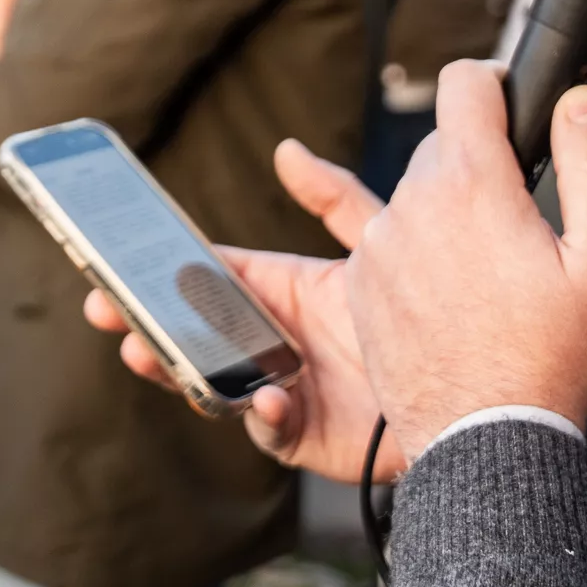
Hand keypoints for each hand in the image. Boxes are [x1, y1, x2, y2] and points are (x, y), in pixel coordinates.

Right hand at [83, 139, 406, 480]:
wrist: (480, 388)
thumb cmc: (431, 315)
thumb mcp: (380, 243)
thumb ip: (336, 199)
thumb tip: (287, 151)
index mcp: (284, 293)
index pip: (210, 278)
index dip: (161, 274)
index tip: (115, 269)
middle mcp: (275, 342)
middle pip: (195, 332)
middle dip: (147, 323)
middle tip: (106, 311)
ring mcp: (282, 390)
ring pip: (212, 381)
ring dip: (176, 369)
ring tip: (148, 354)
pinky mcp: (302, 436)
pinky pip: (271, 428)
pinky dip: (263, 414)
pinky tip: (268, 398)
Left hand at [348, 61, 586, 454]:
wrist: (490, 441)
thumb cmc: (554, 359)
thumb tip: (577, 102)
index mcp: (474, 185)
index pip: (463, 83)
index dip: (492, 82)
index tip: (511, 101)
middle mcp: (412, 206)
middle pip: (444, 145)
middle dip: (482, 167)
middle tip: (523, 226)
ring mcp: (378, 248)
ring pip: (416, 196)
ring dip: (449, 214)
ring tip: (491, 277)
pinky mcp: (359, 287)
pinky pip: (390, 242)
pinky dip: (420, 255)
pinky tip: (456, 301)